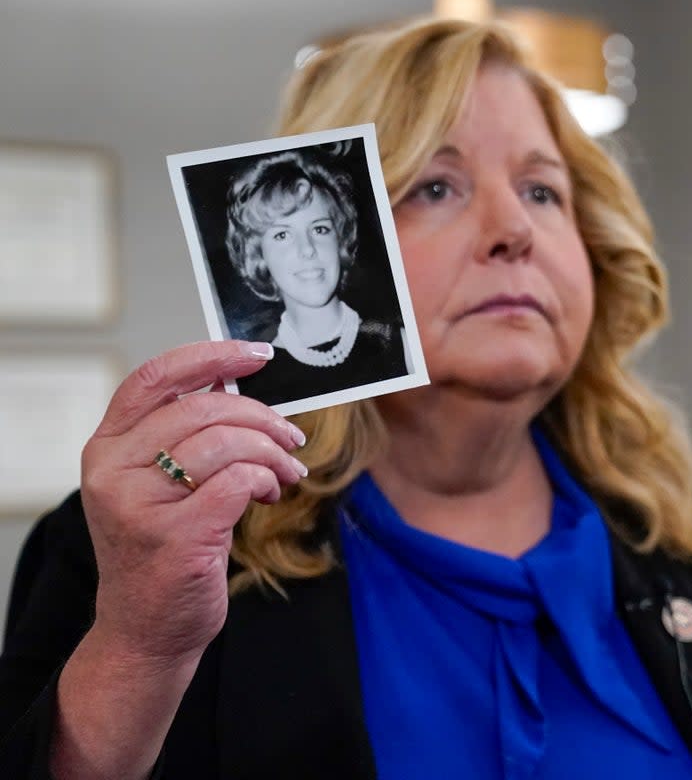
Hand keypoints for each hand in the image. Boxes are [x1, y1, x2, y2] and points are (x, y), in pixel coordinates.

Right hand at [79, 340, 307, 665]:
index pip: (155, 378)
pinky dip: (266, 480)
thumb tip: (240, 388)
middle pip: (204, 410)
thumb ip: (184, 437)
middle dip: (262, 419)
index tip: (257, 355)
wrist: (147, 629)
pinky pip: (239, 481)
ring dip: (271, 454)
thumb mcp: (158, 485)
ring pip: (227, 443)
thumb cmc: (163, 550)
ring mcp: (140, 504)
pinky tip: (269, 494)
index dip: (211, 357)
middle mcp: (113, 471)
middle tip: (291, 440)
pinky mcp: (175, 535)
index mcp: (107, 448)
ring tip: (283, 475)